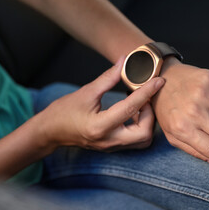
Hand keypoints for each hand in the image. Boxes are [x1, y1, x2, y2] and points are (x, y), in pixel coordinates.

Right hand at [37, 58, 164, 151]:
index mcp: (100, 126)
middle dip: (150, 114)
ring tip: (139, 105)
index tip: (159, 81)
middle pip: (144, 133)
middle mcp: (108, 140)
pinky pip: (134, 141)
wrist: (50, 132)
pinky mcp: (111, 147)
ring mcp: (111, 146)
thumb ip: (107, 78)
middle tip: (145, 98)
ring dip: (147, 122)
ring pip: (142, 140)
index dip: (147, 92)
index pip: (130, 108)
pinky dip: (140, 126)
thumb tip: (123, 62)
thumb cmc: (63, 112)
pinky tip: (132, 113)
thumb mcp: (86, 92)